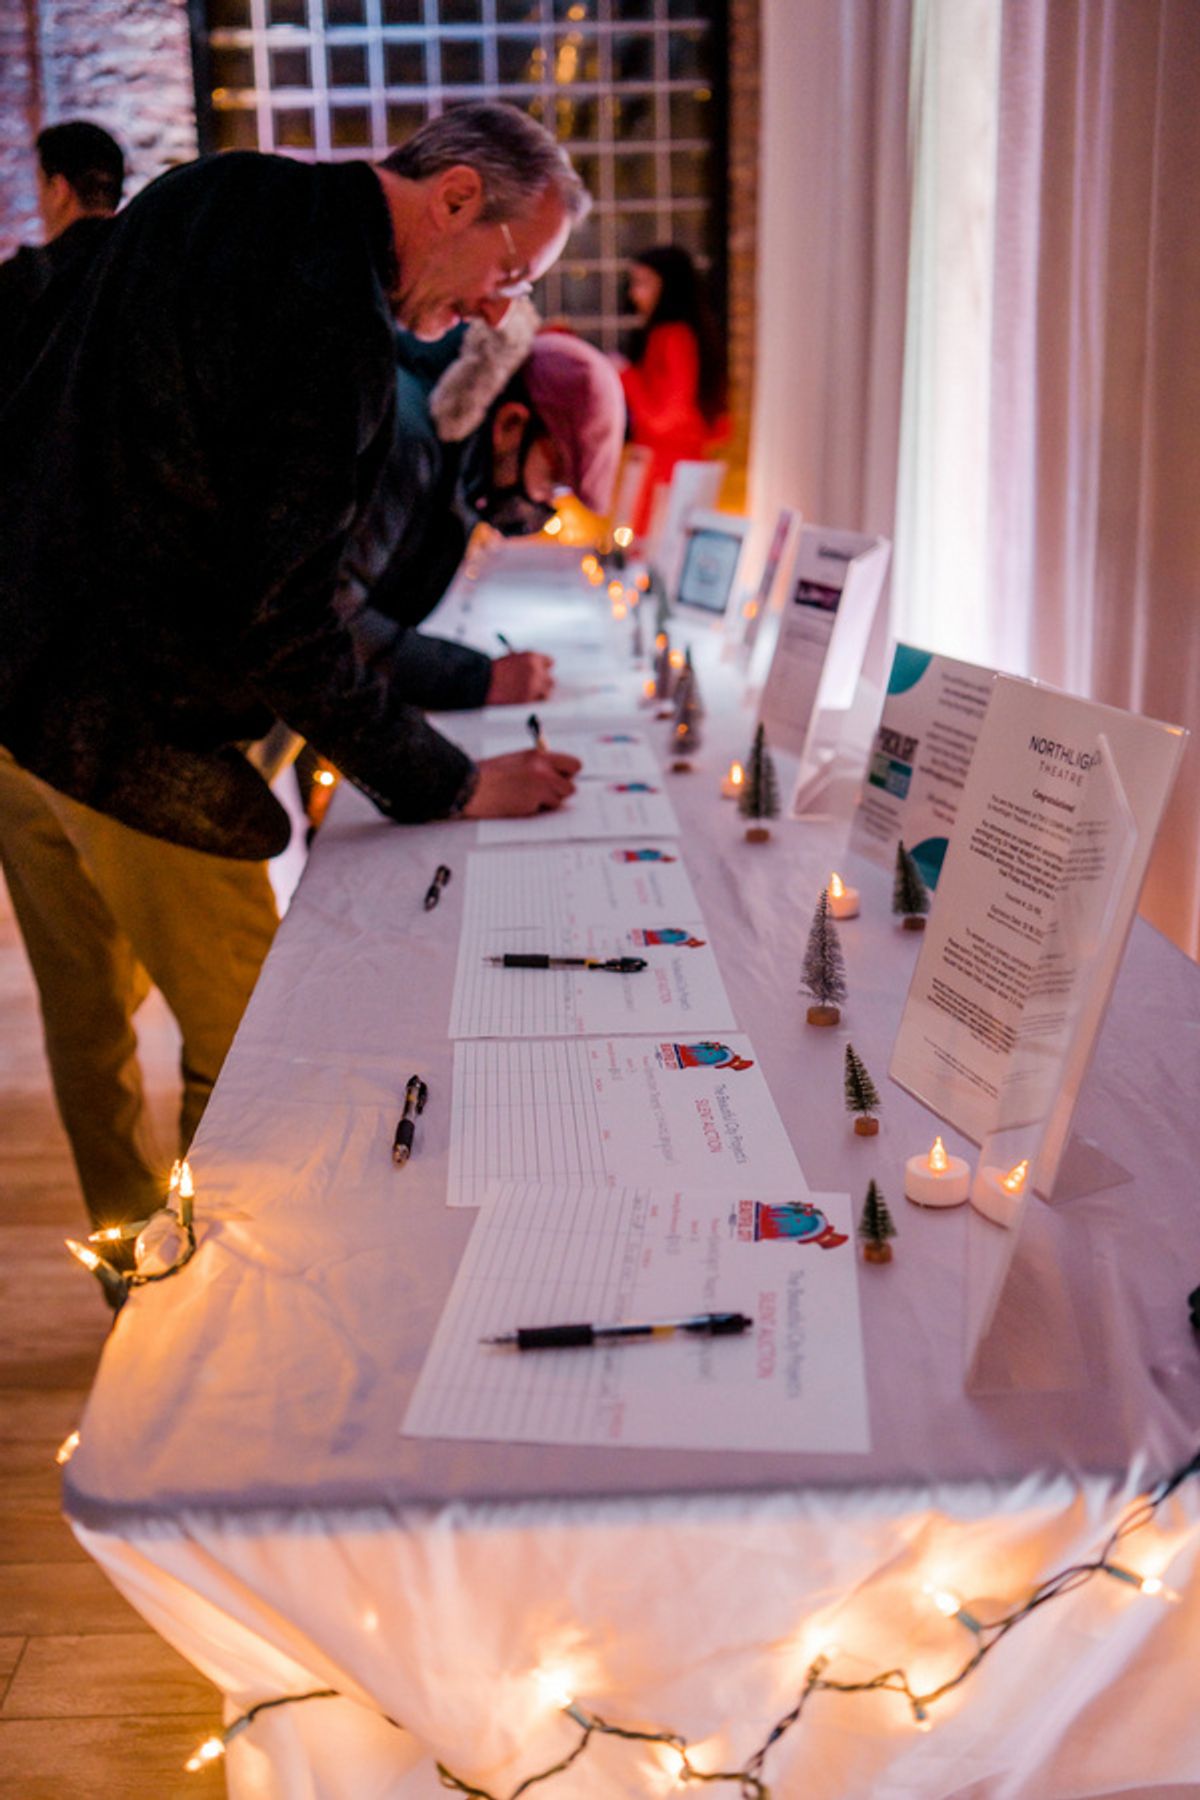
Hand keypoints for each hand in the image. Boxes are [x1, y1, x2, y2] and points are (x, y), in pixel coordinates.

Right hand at [461, 749, 581, 818]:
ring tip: (526, 796)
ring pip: (559, 800)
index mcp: (539, 756)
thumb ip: (540, 766)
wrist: (473, 786)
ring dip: (546, 802)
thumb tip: (558, 776)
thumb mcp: (519, 760)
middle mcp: (543, 769)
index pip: (573, 765)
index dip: (568, 775)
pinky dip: (534, 809)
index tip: (561, 778)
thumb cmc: (491, 774)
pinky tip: (518, 802)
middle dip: (559, 792)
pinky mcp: (533, 802)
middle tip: (543, 792)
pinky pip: (544, 810)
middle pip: (570, 787)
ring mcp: (540, 787)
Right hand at [485, 652, 554, 704]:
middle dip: (543, 683)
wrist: (482, 681)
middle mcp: (535, 670)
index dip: (544, 668)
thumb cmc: (494, 670)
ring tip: (531, 694)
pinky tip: (526, 699)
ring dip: (540, 694)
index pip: (549, 662)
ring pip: (547, 692)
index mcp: (532, 657)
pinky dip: (533, 701)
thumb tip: (538, 670)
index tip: (542, 673)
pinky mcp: (528, 698)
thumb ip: (527, 663)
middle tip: (537, 686)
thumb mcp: (513, 658)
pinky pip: (538, 701)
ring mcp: (533, 685)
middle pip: (550, 679)